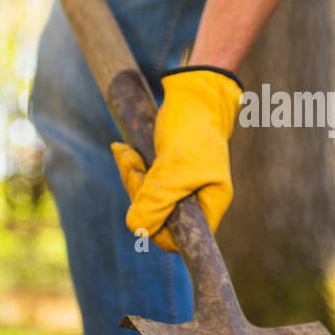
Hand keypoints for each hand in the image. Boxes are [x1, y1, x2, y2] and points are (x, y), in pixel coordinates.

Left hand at [111, 67, 241, 252]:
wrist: (194, 95)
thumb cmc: (192, 129)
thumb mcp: (174, 165)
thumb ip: (157, 199)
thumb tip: (138, 227)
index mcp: (210, 204)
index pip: (182, 240)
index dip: (158, 231)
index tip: (145, 207)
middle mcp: (197, 200)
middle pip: (159, 219)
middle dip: (138, 195)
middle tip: (135, 166)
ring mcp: (182, 186)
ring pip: (147, 200)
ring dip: (132, 177)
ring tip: (127, 153)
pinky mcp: (168, 172)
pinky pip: (143, 182)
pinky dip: (131, 167)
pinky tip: (124, 150)